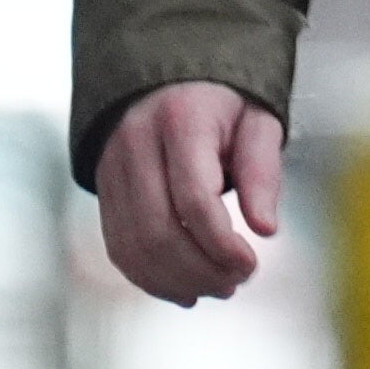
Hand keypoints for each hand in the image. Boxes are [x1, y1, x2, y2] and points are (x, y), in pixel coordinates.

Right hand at [94, 81, 284, 305]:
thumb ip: (263, 171)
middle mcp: (136, 145)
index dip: (221, 243)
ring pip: (132, 246)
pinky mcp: (103, 192)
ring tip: (217, 289)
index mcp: (180, 120)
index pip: (194, 199)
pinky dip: (149, 278)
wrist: (169, 79)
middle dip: (199, 269)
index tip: (252, 264)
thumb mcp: (257, 120)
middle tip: (236, 283)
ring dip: (175, 281)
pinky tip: (183, 288)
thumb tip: (267, 228)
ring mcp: (111, 170)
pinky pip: (118, 247)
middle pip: (158, 230)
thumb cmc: (223, 103)